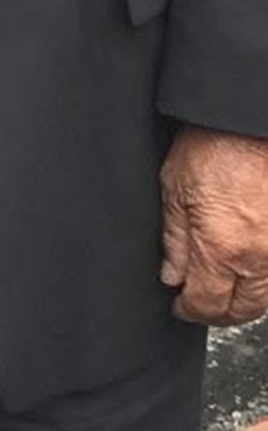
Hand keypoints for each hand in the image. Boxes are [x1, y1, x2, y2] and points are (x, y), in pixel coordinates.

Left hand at [159, 123, 267, 325]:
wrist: (250, 118)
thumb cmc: (215, 142)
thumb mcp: (175, 188)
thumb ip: (174, 240)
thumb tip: (172, 274)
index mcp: (220, 247)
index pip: (206, 304)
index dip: (189, 310)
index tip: (181, 305)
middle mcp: (257, 255)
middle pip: (241, 310)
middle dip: (218, 313)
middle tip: (201, 303)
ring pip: (265, 296)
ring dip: (243, 299)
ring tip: (224, 287)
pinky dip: (263, 278)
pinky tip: (246, 267)